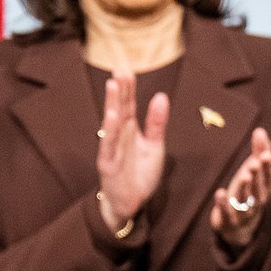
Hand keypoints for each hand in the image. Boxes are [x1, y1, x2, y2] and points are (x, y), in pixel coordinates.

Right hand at [95, 68, 168, 232]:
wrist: (132, 203)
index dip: (129, 87)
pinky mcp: (108, 164)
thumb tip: (161, 96)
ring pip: (112, 123)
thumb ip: (157, 123)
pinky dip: (110, 131)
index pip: (129, 104)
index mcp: (130, 130)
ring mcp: (112, 149)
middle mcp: (119, 135)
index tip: (127, 67)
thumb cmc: (140, 173)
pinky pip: (109, 145)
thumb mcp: (155, 146)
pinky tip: (111, 116)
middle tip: (120, 68)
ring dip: (112, 104)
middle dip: (120, 89)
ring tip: (114, 85)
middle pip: (120, 108)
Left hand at [210, 128, 270, 247]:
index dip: (268, 165)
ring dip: (245, 187)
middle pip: (259, 187)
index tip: (267, 153)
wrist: (240, 228)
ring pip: (246, 199)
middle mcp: (257, 200)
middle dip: (258, 175)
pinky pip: (227, 212)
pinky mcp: (229, 220)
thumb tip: (260, 130)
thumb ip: (259, 152)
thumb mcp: (254, 173)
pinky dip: (223, 203)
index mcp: (265, 188)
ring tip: (244, 175)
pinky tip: (220, 192)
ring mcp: (244, 211)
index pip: (270, 176)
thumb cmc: (248, 193)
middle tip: (256, 161)